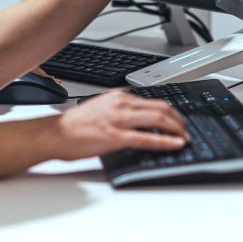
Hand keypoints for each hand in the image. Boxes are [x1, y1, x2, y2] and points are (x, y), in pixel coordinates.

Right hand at [46, 90, 188, 160]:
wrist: (55, 133)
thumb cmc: (74, 125)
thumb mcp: (101, 110)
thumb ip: (120, 112)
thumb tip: (139, 123)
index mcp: (118, 97)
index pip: (153, 101)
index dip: (171, 112)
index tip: (178, 120)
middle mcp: (121, 104)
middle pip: (161, 108)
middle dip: (179, 120)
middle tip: (187, 130)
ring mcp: (119, 120)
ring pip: (158, 119)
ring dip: (177, 129)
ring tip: (185, 137)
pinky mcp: (116, 136)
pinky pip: (147, 138)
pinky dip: (165, 141)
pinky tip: (175, 144)